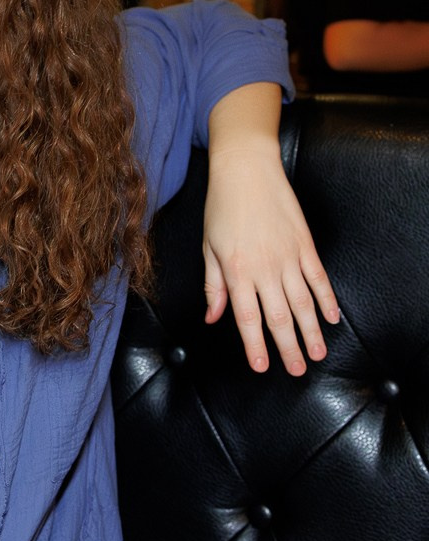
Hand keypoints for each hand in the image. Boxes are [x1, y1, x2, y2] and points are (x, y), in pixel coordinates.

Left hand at [203, 145, 338, 375]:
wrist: (246, 169)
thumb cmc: (222, 207)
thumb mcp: (208, 247)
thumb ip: (214, 286)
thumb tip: (213, 318)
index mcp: (236, 270)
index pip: (247, 318)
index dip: (255, 345)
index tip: (262, 367)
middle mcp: (264, 267)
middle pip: (279, 317)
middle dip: (288, 347)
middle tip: (298, 370)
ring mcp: (288, 256)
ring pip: (303, 302)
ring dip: (312, 330)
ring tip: (318, 352)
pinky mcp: (305, 244)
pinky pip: (318, 277)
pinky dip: (327, 298)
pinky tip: (332, 316)